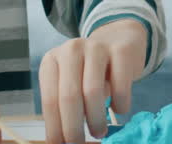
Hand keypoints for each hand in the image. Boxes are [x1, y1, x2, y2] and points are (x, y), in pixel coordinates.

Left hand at [39, 18, 145, 143]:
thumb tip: (61, 141)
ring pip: (93, 91)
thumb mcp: (71, 81)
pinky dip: (120, 104)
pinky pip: (120, 84)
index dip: (54, 127)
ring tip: (99, 132)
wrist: (119, 39)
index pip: (50, 99)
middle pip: (69, 96)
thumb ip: (64, 106)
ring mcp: (97, 47)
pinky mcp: (121, 50)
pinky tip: (119, 108)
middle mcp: (71, 50)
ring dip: (96, 119)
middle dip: (73, 127)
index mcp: (52, 60)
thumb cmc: (90, 69)